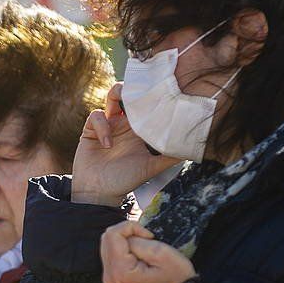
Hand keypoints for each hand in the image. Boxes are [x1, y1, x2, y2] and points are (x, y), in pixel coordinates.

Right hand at [72, 82, 180, 207]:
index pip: (149, 106)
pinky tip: (107, 145)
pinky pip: (96, 116)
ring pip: (112, 96)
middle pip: (131, 94)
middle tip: (138, 92)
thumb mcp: (151, 168)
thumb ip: (169, 157)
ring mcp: (109, 125)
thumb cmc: (126, 181)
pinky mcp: (92, 129)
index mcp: (141, 130)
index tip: (159, 94)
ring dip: (116, 96)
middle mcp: (126, 124)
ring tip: (118, 111)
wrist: (100, 193)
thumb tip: (191, 150)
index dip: (153, 97)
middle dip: (134, 89)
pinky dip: (102, 127)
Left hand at [100, 221, 195, 282]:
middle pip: (108, 238)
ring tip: (144, 250)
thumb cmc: (175, 275)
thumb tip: (125, 236)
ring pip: (108, 243)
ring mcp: (109, 278)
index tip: (149, 236)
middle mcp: (110, 277)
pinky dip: (124, 247)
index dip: (132, 227)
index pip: (112, 234)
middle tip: (147, 241)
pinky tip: (138, 254)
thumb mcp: (161, 252)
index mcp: (120, 272)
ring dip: (126, 240)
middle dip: (128, 234)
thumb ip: (137, 240)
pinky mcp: (111, 276)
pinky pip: (111, 252)